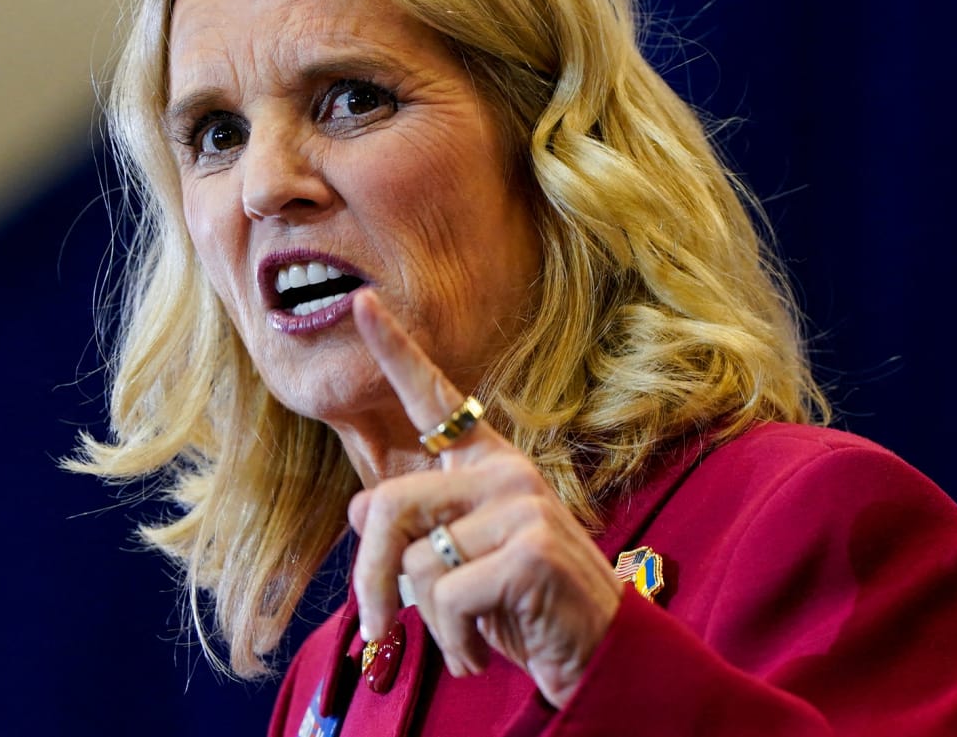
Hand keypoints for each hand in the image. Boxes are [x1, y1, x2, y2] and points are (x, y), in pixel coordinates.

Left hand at [346, 289, 621, 707]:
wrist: (596, 655)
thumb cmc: (522, 609)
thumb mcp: (457, 567)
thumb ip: (414, 532)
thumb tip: (360, 509)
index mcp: (486, 466)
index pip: (433, 400)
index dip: (394, 350)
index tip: (360, 300)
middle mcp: (506, 472)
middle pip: (390, 507)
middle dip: (370, 579)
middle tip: (377, 629)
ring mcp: (522, 506)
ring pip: (415, 562)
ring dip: (428, 623)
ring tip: (468, 637)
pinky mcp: (531, 550)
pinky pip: (447, 595)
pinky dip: (454, 641)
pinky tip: (484, 651)